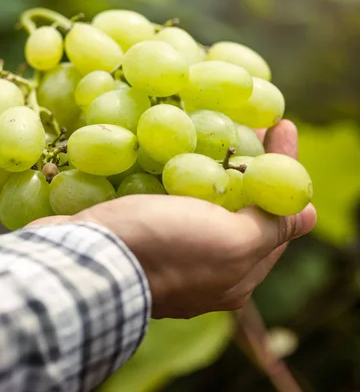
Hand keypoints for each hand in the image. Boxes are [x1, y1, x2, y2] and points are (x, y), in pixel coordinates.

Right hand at [30, 120, 316, 318]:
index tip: (283, 123)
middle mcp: (204, 265)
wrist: (81, 260)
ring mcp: (169, 249)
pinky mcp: (138, 232)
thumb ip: (270, 226)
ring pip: (204, 198)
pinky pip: (169, 197)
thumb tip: (309, 216)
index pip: (275, 214)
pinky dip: (180, 171)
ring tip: (220, 123)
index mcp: (234, 273)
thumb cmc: (164, 249)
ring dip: (215, 161)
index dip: (285, 167)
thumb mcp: (231, 241)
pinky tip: (177, 146)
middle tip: (256, 118)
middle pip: (241, 204)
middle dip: (253, 160)